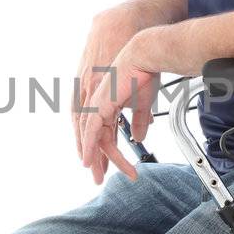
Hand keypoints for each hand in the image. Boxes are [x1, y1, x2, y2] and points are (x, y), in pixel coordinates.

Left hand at [78, 38, 159, 183]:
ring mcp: (95, 104)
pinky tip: (89, 160)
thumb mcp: (143, 104)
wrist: (145, 56)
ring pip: (91, 137)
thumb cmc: (144, 73)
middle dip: (96, 159)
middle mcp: (96, 105)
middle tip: (99, 177)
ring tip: (98, 175)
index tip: (109, 166)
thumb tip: (139, 136)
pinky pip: (90, 131)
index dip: (105, 151)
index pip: (103, 133)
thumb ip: (140, 121)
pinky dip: (88, 146)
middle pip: (93, 138)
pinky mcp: (98, 104)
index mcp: (106, 104)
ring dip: (94, 158)